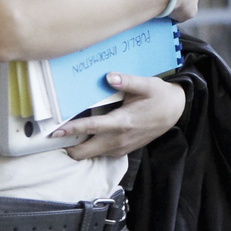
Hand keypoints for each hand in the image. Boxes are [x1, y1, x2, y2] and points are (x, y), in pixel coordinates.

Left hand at [55, 73, 186, 159]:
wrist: (175, 112)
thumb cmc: (159, 97)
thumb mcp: (147, 84)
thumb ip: (127, 81)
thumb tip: (109, 76)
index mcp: (122, 122)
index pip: (91, 128)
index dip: (72, 130)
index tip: (55, 131)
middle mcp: (119, 139)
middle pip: (85, 152)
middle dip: (68, 147)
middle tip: (56, 136)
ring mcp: (121, 147)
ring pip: (91, 154)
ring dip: (78, 148)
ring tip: (68, 134)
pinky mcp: (123, 151)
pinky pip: (101, 153)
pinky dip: (91, 148)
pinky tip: (87, 135)